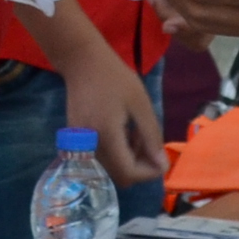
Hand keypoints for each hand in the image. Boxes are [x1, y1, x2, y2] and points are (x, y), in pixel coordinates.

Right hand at [60, 51, 165, 187]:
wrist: (82, 62)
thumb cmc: (115, 78)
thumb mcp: (140, 104)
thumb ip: (151, 136)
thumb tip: (161, 165)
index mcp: (106, 136)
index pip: (128, 172)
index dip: (149, 172)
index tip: (162, 159)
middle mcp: (89, 146)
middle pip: (119, 175)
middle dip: (140, 165)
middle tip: (149, 141)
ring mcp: (80, 145)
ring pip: (110, 169)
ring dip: (128, 159)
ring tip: (135, 132)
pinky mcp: (76, 141)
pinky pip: (101, 158)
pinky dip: (116, 152)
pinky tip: (122, 131)